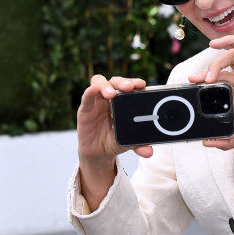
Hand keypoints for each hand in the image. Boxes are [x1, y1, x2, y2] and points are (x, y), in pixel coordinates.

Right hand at [76, 75, 149, 209]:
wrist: (98, 153)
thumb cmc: (115, 141)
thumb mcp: (128, 143)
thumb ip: (138, 144)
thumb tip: (148, 151)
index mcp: (125, 102)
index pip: (130, 86)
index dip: (135, 83)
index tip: (142, 84)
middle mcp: (111, 98)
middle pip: (116, 82)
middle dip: (123, 82)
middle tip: (129, 87)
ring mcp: (97, 102)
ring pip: (99, 83)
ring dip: (106, 86)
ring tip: (112, 94)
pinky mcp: (85, 109)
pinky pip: (87, 97)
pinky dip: (90, 92)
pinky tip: (93, 90)